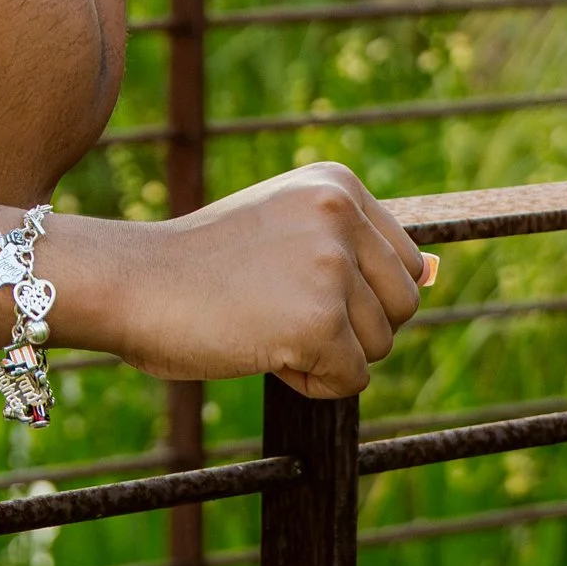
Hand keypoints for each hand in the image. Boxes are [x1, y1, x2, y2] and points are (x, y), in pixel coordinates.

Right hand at [113, 163, 426, 398]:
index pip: (403, 262)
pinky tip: (259, 347)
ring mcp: (330, 266)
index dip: (356, 292)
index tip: (296, 284)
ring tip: (262, 321)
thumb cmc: (201, 262)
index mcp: (335, 183)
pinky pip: (351, 381)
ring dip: (327, 353)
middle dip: (350, 326)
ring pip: (379, 346)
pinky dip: (310, 381)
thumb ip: (351, 245)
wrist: (132, 282)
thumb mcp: (283, 229)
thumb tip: (434, 274)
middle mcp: (339, 213)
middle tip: (276, 307)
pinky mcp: (319, 322)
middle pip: (402, 307)